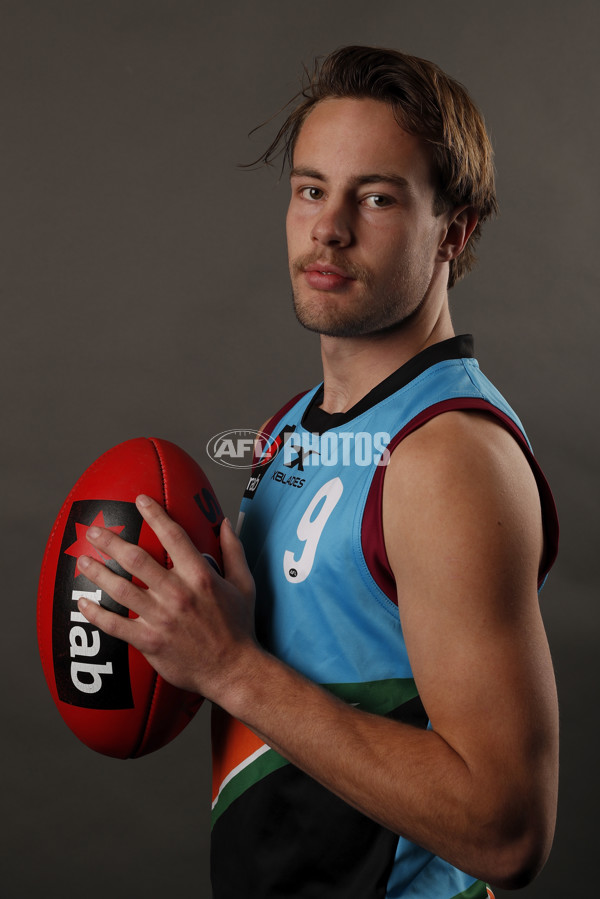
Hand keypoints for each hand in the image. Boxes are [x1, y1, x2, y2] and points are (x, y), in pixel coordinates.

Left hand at [77, 494, 256, 699]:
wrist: (234, 670)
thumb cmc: (239, 627)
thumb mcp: (244, 585)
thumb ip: (234, 551)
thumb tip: (225, 522)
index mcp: (200, 576)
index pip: (173, 536)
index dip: (155, 514)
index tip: (140, 499)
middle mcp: (178, 594)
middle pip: (137, 559)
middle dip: (112, 541)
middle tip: (94, 530)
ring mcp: (162, 619)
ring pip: (121, 589)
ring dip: (98, 573)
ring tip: (83, 560)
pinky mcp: (150, 642)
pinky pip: (116, 626)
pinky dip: (97, 615)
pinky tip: (84, 604)